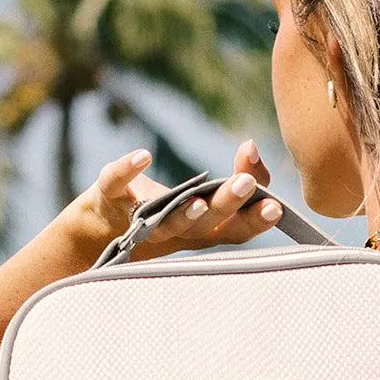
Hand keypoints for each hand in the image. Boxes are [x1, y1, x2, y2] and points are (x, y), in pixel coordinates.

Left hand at [68, 140, 283, 260]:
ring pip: (168, 222)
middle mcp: (177, 232)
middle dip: (227, 206)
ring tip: (198, 200)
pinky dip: (127, 169)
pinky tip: (142, 156)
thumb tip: (253, 148)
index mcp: (204, 232)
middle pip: (207, 225)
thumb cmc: (168, 209)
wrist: (104, 230)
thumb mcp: (209, 196)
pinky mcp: (112, 200)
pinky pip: (118, 183)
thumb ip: (240, 179)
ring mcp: (143, 220)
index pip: (236, 230)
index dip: (256, 221)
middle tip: (245, 187)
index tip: (275, 205)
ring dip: (185, 212)